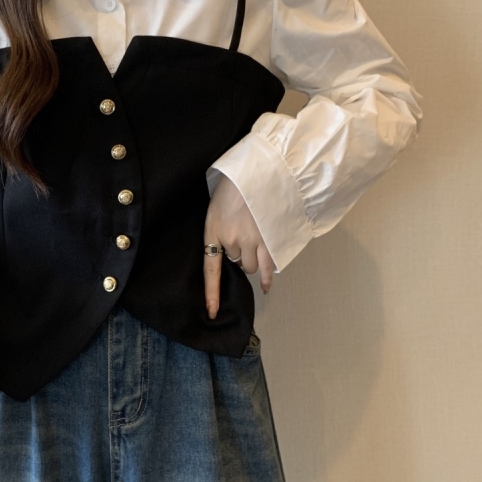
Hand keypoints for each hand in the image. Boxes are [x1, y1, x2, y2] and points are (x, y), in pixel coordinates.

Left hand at [204, 174, 273, 318]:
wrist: (257, 171)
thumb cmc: (233, 186)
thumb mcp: (217, 207)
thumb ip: (220, 229)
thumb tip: (228, 249)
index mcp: (213, 230)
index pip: (211, 269)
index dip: (212, 292)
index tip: (212, 310)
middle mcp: (232, 239)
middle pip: (236, 263)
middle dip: (238, 256)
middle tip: (242, 236)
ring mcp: (252, 240)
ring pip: (250, 265)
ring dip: (251, 259)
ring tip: (254, 238)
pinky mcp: (269, 238)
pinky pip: (267, 265)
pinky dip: (266, 277)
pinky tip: (265, 287)